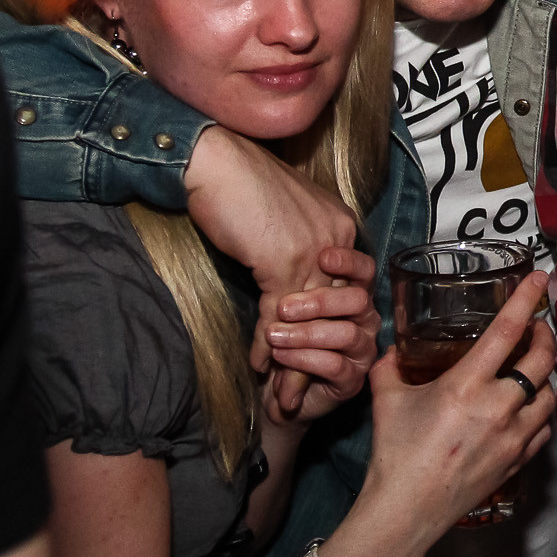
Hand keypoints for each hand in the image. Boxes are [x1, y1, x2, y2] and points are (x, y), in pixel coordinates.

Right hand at [186, 126, 358, 391]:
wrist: (214, 161)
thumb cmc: (240, 185)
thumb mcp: (281, 217)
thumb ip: (296, 246)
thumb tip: (290, 277)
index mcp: (340, 226)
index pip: (342, 289)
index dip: (329, 325)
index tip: (319, 354)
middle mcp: (336, 238)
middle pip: (332, 310)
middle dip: (318, 354)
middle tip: (305, 389)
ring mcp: (314, 249)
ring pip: (310, 319)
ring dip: (294, 361)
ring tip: (283, 394)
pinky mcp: (285, 260)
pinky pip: (280, 313)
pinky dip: (269, 343)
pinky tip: (259, 365)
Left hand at [261, 247, 379, 423]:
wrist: (278, 390)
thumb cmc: (284, 341)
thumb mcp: (285, 309)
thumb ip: (292, 287)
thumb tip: (274, 258)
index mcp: (354, 295)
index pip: (364, 271)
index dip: (349, 262)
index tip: (323, 257)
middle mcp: (366, 320)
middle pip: (358, 300)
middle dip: (320, 301)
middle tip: (284, 307)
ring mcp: (363, 350)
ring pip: (346, 334)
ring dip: (306, 334)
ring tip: (274, 336)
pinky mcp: (353, 380)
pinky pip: (334, 365)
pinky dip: (304, 359)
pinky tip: (280, 357)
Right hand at [361, 270, 556, 546]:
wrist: (404, 512)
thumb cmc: (394, 455)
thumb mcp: (386, 400)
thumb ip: (391, 366)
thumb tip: (393, 349)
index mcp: (466, 386)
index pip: (506, 331)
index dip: (525, 300)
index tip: (539, 279)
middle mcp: (497, 408)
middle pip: (541, 359)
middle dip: (544, 335)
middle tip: (537, 327)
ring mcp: (512, 437)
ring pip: (548, 393)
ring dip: (545, 375)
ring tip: (533, 367)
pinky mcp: (518, 461)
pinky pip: (544, 428)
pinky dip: (540, 412)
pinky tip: (529, 408)